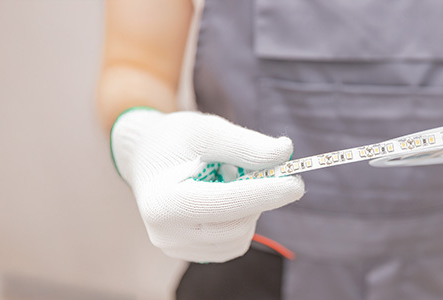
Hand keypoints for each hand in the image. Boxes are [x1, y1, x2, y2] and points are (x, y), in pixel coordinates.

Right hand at [110, 108, 303, 261]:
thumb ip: (246, 144)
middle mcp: (165, 233)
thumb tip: (285, 153)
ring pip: (239, 238)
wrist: (146, 157)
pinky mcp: (188, 254)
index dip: (264, 194)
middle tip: (261, 170)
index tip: (296, 183)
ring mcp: (175, 248)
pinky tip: (226, 200)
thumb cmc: (175, 140)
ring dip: (250, 210)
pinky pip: (232, 244)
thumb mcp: (208, 130)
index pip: (224, 204)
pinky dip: (241, 221)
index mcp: (163, 201)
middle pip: (236, 224)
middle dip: (258, 198)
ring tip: (230, 181)